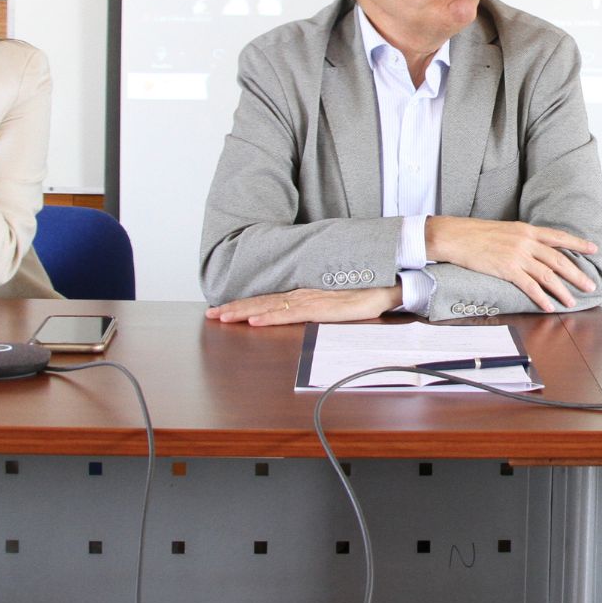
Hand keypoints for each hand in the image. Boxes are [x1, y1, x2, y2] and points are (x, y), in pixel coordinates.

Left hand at [206, 285, 401, 325]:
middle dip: (235, 309)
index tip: (222, 309)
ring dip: (244, 313)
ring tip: (222, 317)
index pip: (269, 298)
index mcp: (305, 292)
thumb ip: (321, 303)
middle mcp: (303, 294)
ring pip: (270, 307)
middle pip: (263, 301)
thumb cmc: (367, 288)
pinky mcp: (323, 308)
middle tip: (210, 315)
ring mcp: (311, 299)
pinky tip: (254, 321)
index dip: (244, 304)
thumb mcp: (338, 298)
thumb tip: (306, 311)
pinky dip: (270, 317)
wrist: (391, 281)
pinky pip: (291, 314)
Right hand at [425, 217, 597, 312]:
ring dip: (562, 290)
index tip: (594, 249)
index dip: (578, 243)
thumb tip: (536, 249)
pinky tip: (548, 306)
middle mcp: (526, 241)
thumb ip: (522, 238)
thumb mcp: (505, 230)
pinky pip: (529, 286)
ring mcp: (517, 255)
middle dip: (577, 274)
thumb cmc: (476, 233)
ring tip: (572, 301)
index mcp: (527, 230)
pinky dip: (541, 297)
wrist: (456, 236)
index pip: (559, 237)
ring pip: (547, 275)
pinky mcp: (506, 269)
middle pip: (558, 259)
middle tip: (590, 286)